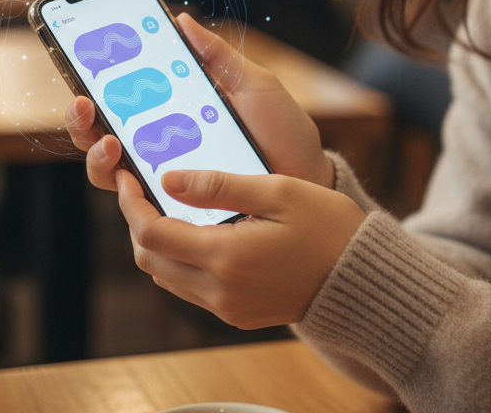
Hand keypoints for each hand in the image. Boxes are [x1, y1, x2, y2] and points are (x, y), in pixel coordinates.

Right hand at [65, 12, 335, 191]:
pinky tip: (133, 177)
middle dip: (80, 119)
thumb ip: (216, 56)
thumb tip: (181, 19)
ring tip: (111, 142)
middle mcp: (159, 148)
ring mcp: (166, 182)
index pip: (120, 98)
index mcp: (173, 111)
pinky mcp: (178, 213)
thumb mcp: (253, 84)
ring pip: (107, 173)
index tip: (84, 61)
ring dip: (96, 154)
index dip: (93, 81)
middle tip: (85, 104)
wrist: (310, 181)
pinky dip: (127, 194)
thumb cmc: (282, 131)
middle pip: (99, 135)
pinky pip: (139, 210)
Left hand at [117, 165, 364, 327]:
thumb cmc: (327, 227)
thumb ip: (219, 185)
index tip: (128, 176)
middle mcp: (219, 289)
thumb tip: (168, 179)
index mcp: (225, 256)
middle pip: (151, 258)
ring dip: (157, 241)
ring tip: (169, 204)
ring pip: (167, 276)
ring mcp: (227, 307)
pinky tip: (198, 229)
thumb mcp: (276, 191)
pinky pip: (191, 287)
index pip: (151, 233)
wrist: (361, 280)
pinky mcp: (238, 314)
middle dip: (137, 222)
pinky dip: (181, 259)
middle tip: (144, 188)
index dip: (130, 203)